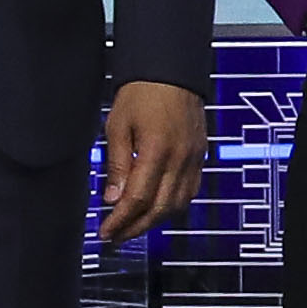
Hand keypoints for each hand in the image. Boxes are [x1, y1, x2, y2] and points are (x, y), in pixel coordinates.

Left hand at [99, 81, 208, 245]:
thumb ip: (117, 165)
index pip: (138, 198)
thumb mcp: (117, 126)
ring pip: (178, 205)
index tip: (105, 232)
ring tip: (133, 225)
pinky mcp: (200, 156)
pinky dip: (172, 206)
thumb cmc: (142, 93)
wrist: (171, 71)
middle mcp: (180, 158)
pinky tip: (156, 208)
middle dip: (136, 228)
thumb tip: (112, 198)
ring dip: (154, 221)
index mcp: (157, 150)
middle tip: (116, 236)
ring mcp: (194, 158)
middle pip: (160, 209)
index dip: (120, 220)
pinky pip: (190, 192)